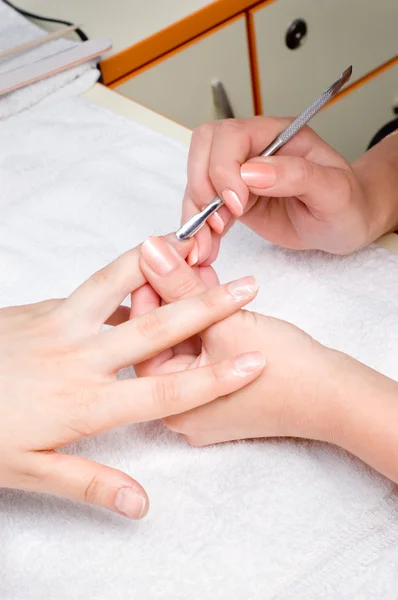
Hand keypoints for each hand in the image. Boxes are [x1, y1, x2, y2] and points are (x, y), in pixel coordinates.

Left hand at [0, 236, 263, 518]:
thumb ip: (89, 481)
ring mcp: (60, 326)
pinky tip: (132, 278)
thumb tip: (140, 504)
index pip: (165, 390)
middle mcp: (82, 357)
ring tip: (189, 244)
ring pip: (116, 285)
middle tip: (248, 286)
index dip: (213, 379)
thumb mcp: (32, 470)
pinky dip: (116, 281)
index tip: (255, 363)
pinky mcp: (41, 309)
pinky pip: (87, 291)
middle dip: (208, 307)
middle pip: (156, 328)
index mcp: (86, 402)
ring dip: (156, 264)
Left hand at [133, 237, 334, 446]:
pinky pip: (204, 354)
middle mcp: (181, 412)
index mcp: (171, 406)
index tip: (151, 258)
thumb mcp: (227, 322)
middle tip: (174, 258)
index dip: (147, 292)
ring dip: (192, 305)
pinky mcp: (222, 395)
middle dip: (172, 296)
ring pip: (186, 345)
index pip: (144, 340)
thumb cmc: (286, 369)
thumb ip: (184, 286)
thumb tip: (149, 251)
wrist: (336, 397)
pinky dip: (207, 324)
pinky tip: (213, 290)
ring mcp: (203, 406)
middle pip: (165, 342)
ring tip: (197, 268)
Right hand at [182, 117, 395, 264]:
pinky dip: (199, 228)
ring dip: (195, 212)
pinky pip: (203, 208)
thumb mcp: (334, 190)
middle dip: (201, 186)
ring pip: (197, 179)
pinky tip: (207, 248)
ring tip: (207, 244)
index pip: (232, 135)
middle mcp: (254, 149)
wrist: (345, 225)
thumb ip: (297, 175)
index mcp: (278, 134)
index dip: (225, 169)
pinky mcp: (232, 201)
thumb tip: (251, 172)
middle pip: (204, 148)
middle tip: (218, 222)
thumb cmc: (347, 203)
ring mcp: (239, 175)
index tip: (239, 205)